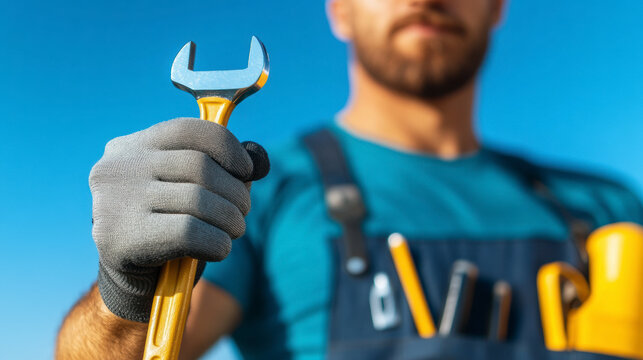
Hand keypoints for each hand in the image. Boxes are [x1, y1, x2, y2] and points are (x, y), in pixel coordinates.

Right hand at [89, 118, 268, 321]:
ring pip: (198, 200)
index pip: (188, 131)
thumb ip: (223, 171)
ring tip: (235, 230)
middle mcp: (115, 169)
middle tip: (243, 212)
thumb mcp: (191, 192)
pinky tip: (219, 249)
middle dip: (234, 191)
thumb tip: (258, 160)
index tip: (246, 171)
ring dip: (231, 219)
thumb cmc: (169, 231)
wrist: (131, 284)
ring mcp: (111, 202)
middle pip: (198, 166)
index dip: (228, 147)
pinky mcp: (118, 238)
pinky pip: (189, 232)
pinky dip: (217, 242)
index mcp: (130, 148)